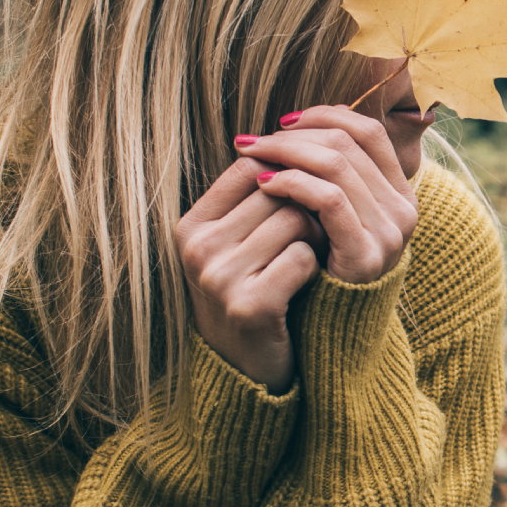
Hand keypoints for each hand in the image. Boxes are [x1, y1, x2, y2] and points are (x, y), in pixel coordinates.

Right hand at [173, 156, 322, 392]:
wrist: (246, 369)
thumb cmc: (254, 291)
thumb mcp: (239, 243)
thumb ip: (255, 197)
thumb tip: (297, 136)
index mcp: (190, 225)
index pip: (249, 166)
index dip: (287, 174)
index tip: (303, 197)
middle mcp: (197, 248)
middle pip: (276, 189)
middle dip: (306, 204)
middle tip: (317, 230)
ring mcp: (219, 277)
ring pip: (294, 219)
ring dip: (316, 235)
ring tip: (313, 254)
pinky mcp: (249, 305)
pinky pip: (302, 258)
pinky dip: (316, 267)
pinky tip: (308, 284)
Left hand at [233, 105, 418, 284]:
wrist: (330, 330)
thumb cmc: (321, 265)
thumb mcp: (331, 214)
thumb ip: (328, 175)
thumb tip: (296, 123)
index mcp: (400, 193)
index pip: (368, 131)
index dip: (325, 116)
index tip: (283, 122)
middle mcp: (403, 210)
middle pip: (349, 143)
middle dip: (295, 135)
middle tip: (254, 140)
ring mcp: (389, 233)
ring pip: (337, 165)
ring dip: (286, 154)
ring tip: (252, 156)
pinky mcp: (366, 254)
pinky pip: (330, 200)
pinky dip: (293, 183)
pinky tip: (264, 184)